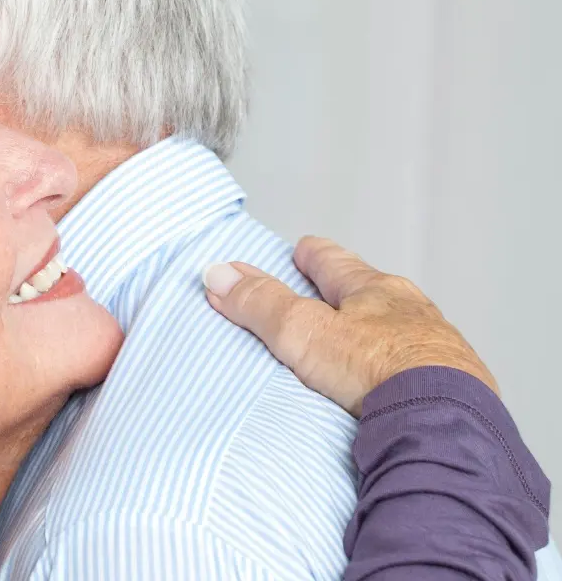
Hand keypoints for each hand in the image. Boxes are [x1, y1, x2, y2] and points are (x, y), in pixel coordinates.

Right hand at [202, 236, 496, 416]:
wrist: (448, 421)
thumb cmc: (376, 369)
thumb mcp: (304, 333)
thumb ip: (261, 305)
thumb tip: (218, 273)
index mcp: (374, 288)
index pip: (333, 262)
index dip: (312, 255)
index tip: (300, 250)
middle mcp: (410, 310)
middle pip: (370, 292)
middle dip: (346, 293)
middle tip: (325, 294)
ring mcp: (437, 346)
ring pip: (398, 328)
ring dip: (375, 331)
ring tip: (356, 344)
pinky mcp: (454, 384)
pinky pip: (417, 366)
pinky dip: (397, 367)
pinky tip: (389, 385)